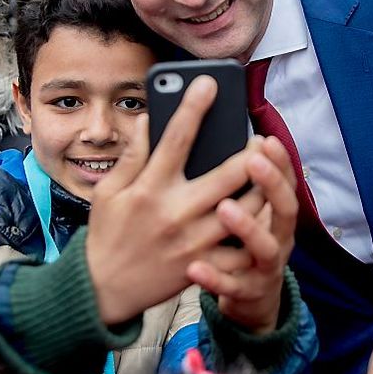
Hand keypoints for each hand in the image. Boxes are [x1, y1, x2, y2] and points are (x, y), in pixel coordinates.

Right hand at [85, 76, 268, 324]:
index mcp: (149, 188)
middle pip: (226, 175)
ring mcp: (193, 241)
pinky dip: (258, 234)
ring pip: (244, 211)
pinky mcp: (204, 266)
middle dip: (250, 152)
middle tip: (260, 137)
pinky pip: (242, 251)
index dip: (193, 107)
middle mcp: (175, 212)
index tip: (209, 84)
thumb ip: (130, 156)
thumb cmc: (106, 234)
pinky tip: (265, 217)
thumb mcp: (107, 191)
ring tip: (269, 172)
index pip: (175, 139)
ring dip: (263, 188)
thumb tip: (146, 120)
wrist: (103, 290)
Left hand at [187, 136, 297, 332]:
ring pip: (266, 248)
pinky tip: (194, 267)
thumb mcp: (249, 212)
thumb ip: (237, 180)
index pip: (287, 183)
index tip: (264, 138)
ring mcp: (266, 267)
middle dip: (272, 184)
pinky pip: (233, 286)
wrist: (252, 299)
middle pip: (286, 210)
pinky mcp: (248, 293)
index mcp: (277, 214)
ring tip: (224, 208)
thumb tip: (218, 136)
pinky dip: (215, 278)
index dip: (281, 162)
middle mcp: (279, 238)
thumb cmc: (243, 243)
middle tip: (252, 161)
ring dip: (248, 227)